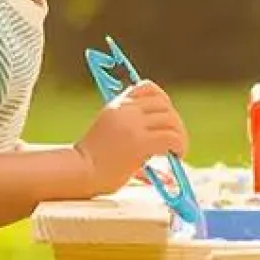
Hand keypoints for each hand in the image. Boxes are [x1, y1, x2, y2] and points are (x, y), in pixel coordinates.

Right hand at [74, 79, 188, 195]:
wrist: (80, 172)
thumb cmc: (92, 160)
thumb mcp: (109, 134)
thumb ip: (133, 132)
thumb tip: (158, 145)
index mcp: (117, 105)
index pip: (148, 87)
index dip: (164, 101)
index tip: (167, 117)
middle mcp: (126, 110)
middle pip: (164, 105)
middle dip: (175, 122)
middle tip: (176, 141)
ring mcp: (133, 125)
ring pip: (171, 121)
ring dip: (180, 136)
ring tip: (177, 151)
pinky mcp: (140, 143)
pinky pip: (171, 138)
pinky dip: (179, 146)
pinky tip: (176, 155)